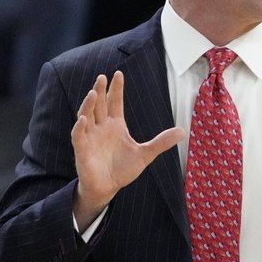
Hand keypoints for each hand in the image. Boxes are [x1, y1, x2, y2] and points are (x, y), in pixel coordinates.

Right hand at [72, 71, 185, 226]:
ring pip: (86, 115)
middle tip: (102, 77)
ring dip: (89, 104)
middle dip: (100, 90)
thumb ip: (161, 142)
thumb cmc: (123, 170)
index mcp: (116, 125)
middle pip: (99, 104)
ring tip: (94, 92)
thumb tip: (183, 131)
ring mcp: (90, 137)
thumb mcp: (145, 154)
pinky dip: (79, 127)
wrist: (108, 188)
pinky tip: (83, 119)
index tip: (118, 74)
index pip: (114, 102)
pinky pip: (78, 136)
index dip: (116, 89)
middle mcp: (101, 127)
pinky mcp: (82, 150)